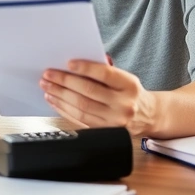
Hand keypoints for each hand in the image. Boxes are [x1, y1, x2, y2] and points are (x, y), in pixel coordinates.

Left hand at [40, 60, 156, 135]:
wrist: (146, 115)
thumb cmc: (129, 92)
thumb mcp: (125, 78)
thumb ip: (104, 71)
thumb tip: (74, 66)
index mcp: (130, 86)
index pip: (106, 74)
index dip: (86, 68)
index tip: (68, 63)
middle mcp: (124, 104)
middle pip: (89, 92)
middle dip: (64, 82)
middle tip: (48, 75)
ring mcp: (114, 121)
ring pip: (81, 107)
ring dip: (60, 96)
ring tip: (47, 87)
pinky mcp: (105, 131)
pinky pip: (79, 120)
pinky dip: (64, 109)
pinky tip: (54, 100)